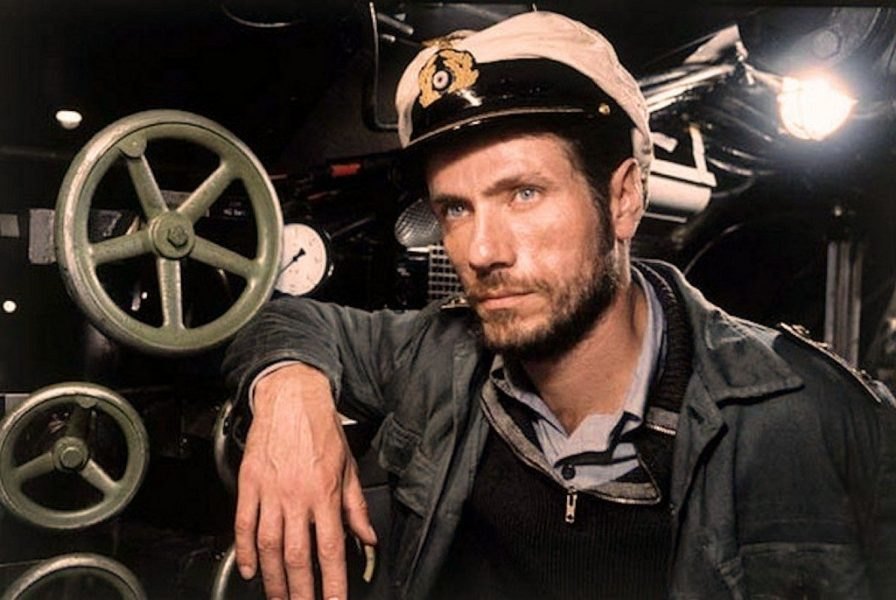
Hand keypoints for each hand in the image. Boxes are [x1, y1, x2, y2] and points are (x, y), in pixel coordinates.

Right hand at [234, 363, 376, 599]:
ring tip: (277, 598)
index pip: (331, 548)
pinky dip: (245, 550)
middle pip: (297, 555)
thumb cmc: (321, 428)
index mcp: (325, 492)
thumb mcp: (348, 466)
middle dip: (300, 591)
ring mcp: (270, 491)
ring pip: (269, 546)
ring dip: (273, 579)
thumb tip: (368, 537)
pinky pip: (243, 524)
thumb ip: (356, 507)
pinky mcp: (249, 484)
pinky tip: (250, 569)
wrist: (291, 397)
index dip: (333, 582)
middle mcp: (297, 496)